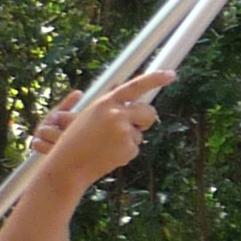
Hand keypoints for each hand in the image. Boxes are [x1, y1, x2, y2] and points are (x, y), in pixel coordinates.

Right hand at [37, 72, 171, 186]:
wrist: (68, 165)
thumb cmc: (76, 140)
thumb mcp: (90, 115)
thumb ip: (109, 103)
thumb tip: (120, 87)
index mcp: (106, 102)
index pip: (136, 86)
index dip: (155, 79)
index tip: (172, 75)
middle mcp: (117, 114)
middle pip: (149, 112)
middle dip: (145, 120)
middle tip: (132, 127)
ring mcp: (124, 132)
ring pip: (140, 133)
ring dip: (130, 139)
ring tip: (107, 145)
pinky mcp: (128, 149)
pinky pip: (135, 148)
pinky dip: (125, 153)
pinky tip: (108, 156)